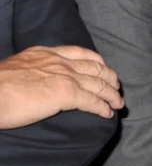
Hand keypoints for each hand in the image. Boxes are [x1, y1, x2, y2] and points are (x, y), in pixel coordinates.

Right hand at [0, 46, 123, 129]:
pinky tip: (108, 113)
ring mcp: (64, 76)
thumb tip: (38, 78)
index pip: (81, 52)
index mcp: (47, 53)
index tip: (104, 67)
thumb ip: (35, 68)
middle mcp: (60, 61)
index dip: (97, 61)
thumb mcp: (20, 67)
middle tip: (116, 86)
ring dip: (112, 94)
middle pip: (95, 67)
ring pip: (98, 84)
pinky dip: (103, 107)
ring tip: (118, 103)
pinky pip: (92, 101)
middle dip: (110, 77)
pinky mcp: (65, 94)